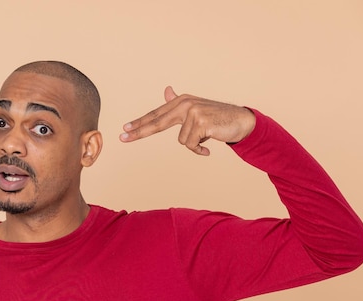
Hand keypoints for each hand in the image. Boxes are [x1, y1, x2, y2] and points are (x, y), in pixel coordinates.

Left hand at [119, 87, 255, 155]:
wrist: (240, 121)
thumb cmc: (216, 117)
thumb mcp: (195, 109)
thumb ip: (178, 103)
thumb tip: (166, 90)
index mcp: (181, 101)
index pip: (156, 114)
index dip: (139, 122)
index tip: (124, 129)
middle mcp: (185, 104)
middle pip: (156, 122)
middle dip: (138, 132)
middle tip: (122, 137)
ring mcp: (193, 112)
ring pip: (181, 140)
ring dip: (194, 143)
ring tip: (206, 136)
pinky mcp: (201, 123)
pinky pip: (191, 144)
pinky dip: (200, 149)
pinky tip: (209, 143)